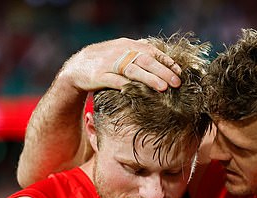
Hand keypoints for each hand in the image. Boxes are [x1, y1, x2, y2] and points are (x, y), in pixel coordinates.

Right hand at [59, 37, 181, 93]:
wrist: (77, 67)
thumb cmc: (105, 61)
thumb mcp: (121, 51)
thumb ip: (138, 51)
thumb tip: (160, 54)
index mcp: (128, 45)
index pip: (151, 51)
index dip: (166, 61)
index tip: (179, 72)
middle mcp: (120, 52)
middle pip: (145, 60)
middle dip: (163, 71)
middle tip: (177, 83)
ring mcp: (109, 64)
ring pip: (132, 70)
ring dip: (149, 79)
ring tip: (163, 88)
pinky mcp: (100, 76)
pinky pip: (115, 82)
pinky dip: (127, 86)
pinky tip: (139, 93)